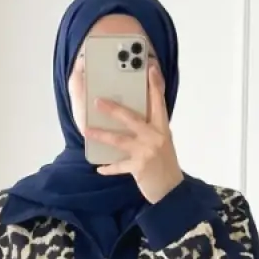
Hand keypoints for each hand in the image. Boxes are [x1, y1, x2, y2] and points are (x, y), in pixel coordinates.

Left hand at [89, 62, 183, 204]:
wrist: (172, 191)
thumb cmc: (165, 165)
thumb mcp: (162, 141)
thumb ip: (150, 128)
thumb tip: (130, 116)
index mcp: (162, 127)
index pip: (159, 101)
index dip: (155, 84)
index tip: (150, 67)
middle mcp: (155, 136)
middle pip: (131, 118)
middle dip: (113, 109)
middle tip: (97, 101)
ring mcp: (147, 152)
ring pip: (120, 140)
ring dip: (101, 135)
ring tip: (87, 131)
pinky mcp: (140, 167)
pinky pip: (119, 166)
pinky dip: (109, 168)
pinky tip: (99, 168)